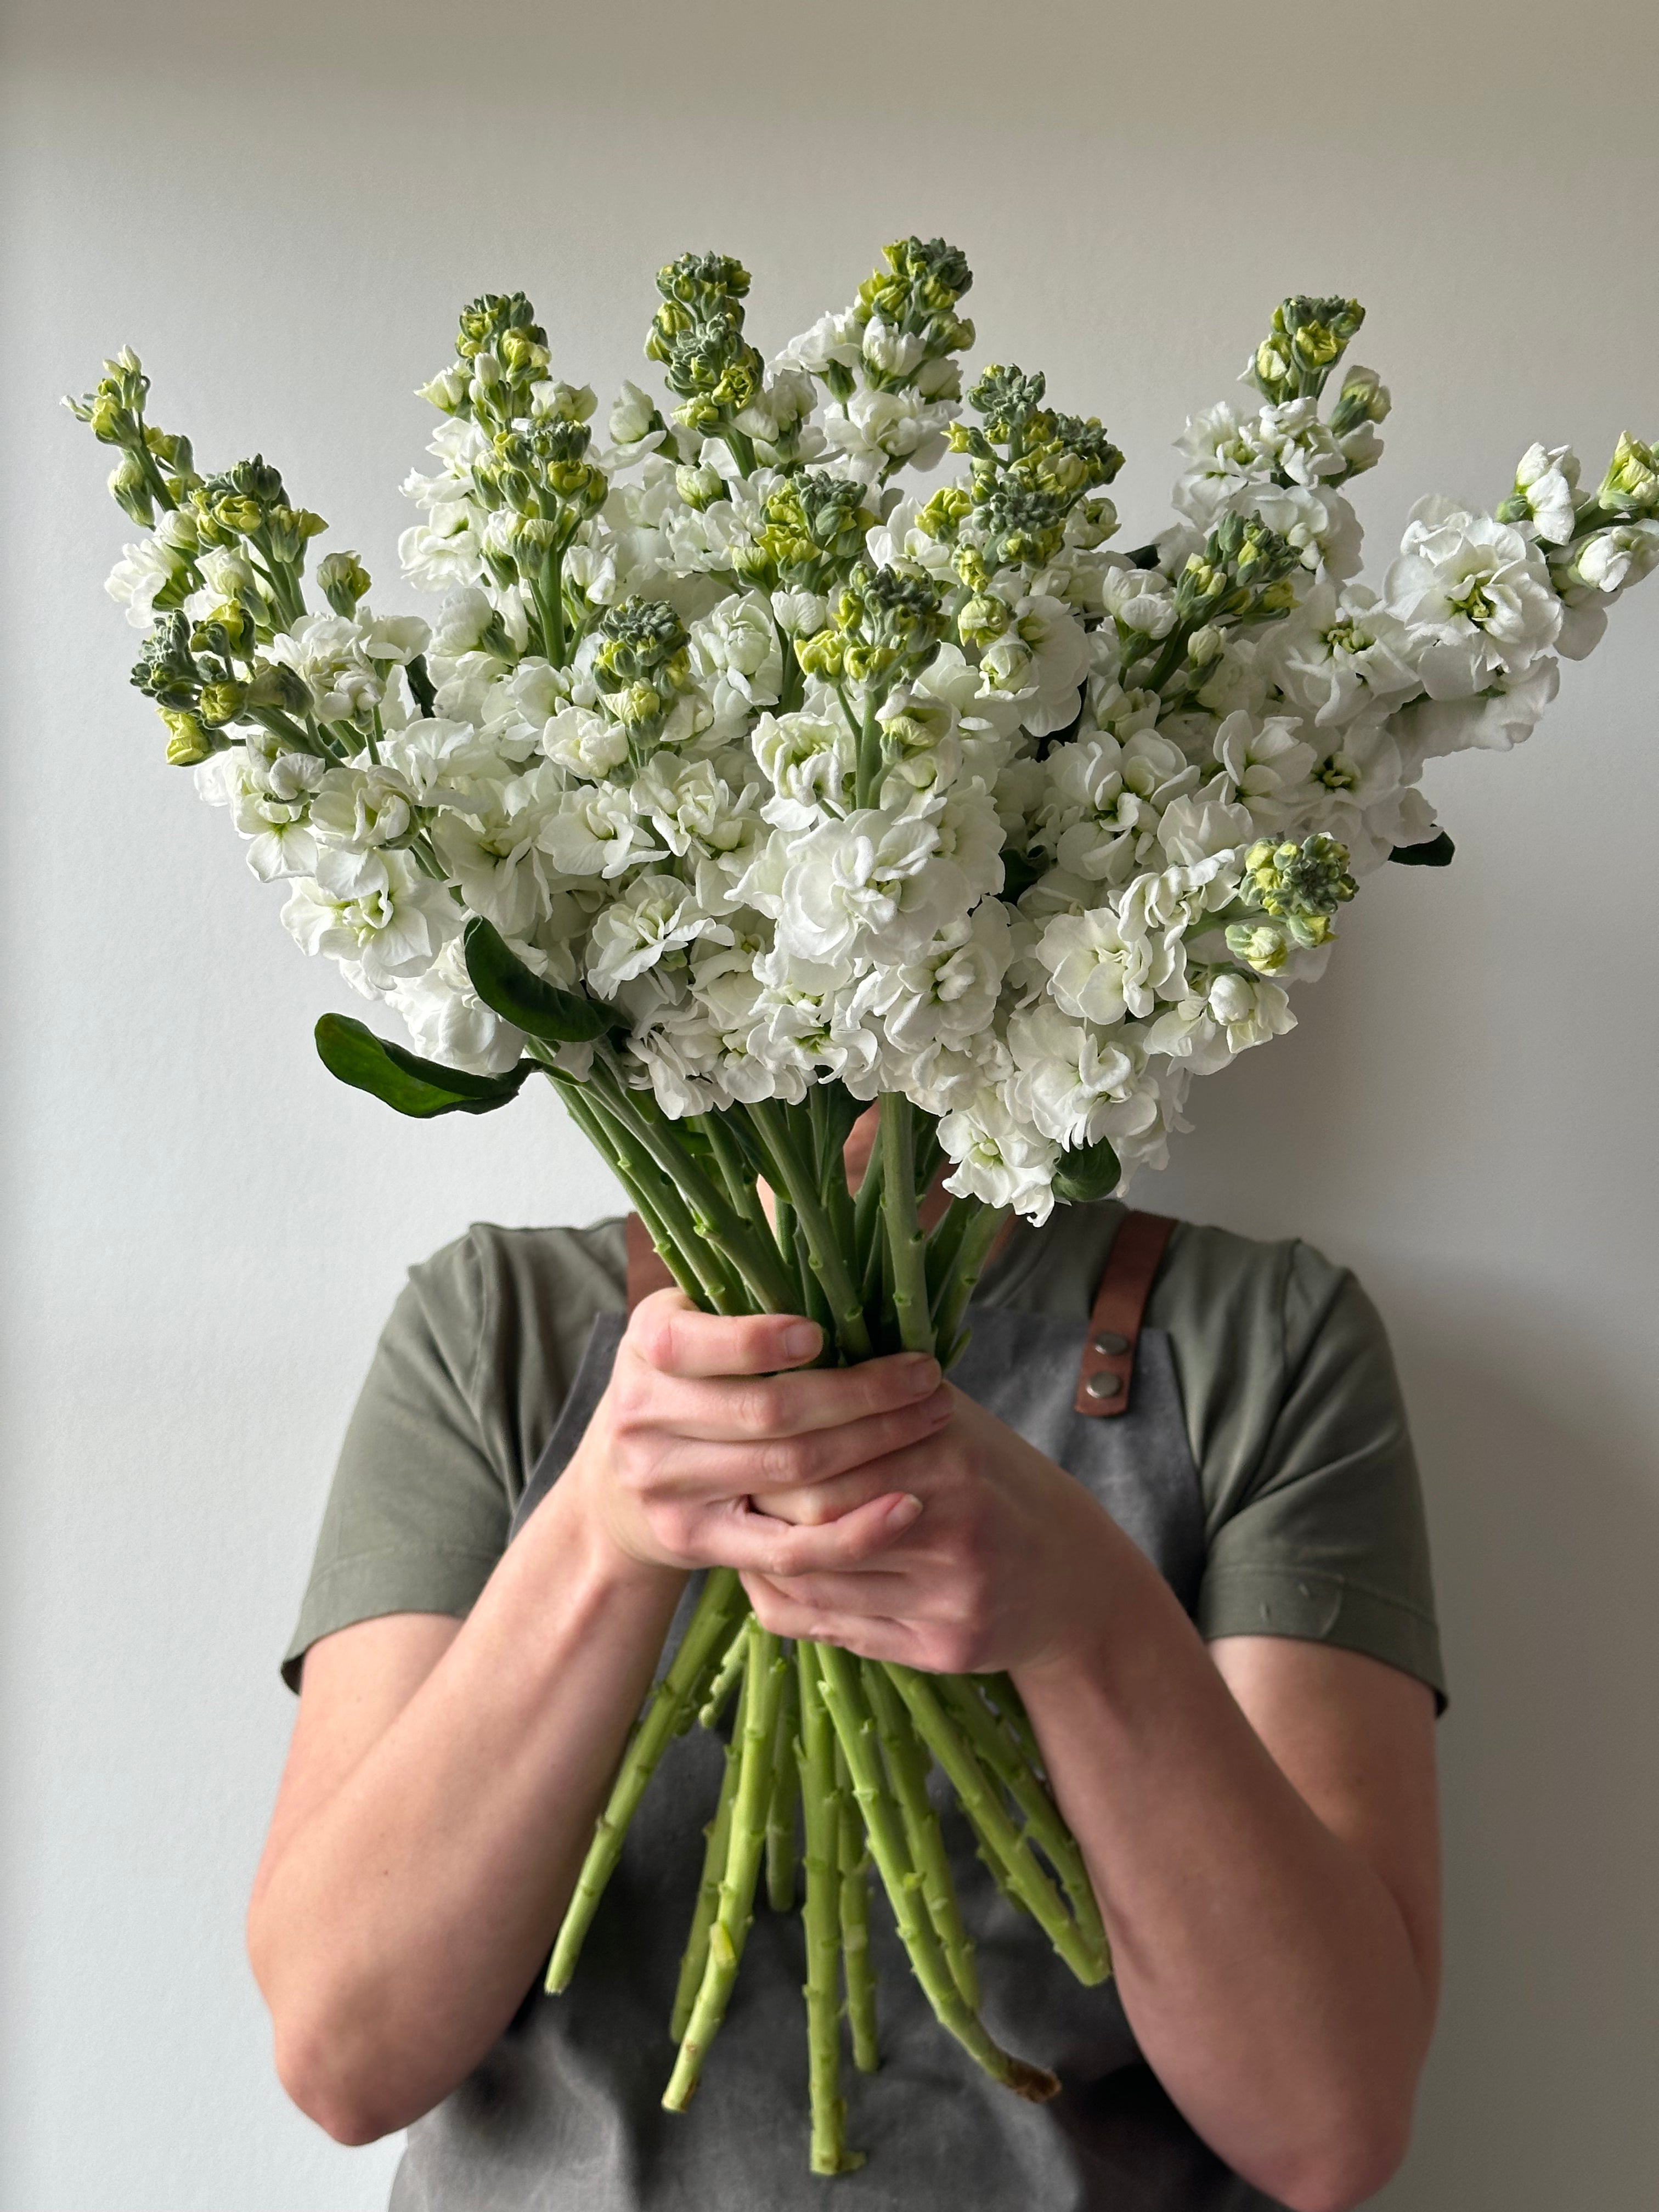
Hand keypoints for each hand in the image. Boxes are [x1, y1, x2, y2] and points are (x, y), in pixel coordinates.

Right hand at [561, 1289, 953, 1581]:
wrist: (618, 1496)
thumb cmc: (684, 1384)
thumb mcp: (690, 1319)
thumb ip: (741, 1267)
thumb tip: (793, 1178)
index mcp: (646, 1347)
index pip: (690, 1344)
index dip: (755, 1341)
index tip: (821, 1332)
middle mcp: (644, 1419)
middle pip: (766, 1412)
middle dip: (861, 1394)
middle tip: (927, 1375)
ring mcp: (669, 1490)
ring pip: (788, 1474)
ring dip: (876, 1447)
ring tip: (934, 1418)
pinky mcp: (699, 1546)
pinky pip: (787, 1551)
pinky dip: (854, 1533)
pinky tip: (907, 1506)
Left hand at [742, 1385, 1120, 1676]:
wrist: (1074, 1575)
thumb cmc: (994, 1482)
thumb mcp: (953, 1423)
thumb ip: (880, 1400)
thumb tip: (782, 1368)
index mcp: (948, 1455)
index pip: (823, 1457)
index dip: (770, 1457)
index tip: (739, 1445)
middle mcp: (954, 1525)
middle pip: (816, 1522)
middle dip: (761, 1512)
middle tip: (727, 1493)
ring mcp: (953, 1595)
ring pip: (819, 1587)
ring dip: (767, 1563)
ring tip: (742, 1535)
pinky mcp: (947, 1648)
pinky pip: (841, 1635)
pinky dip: (796, 1607)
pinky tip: (778, 1582)